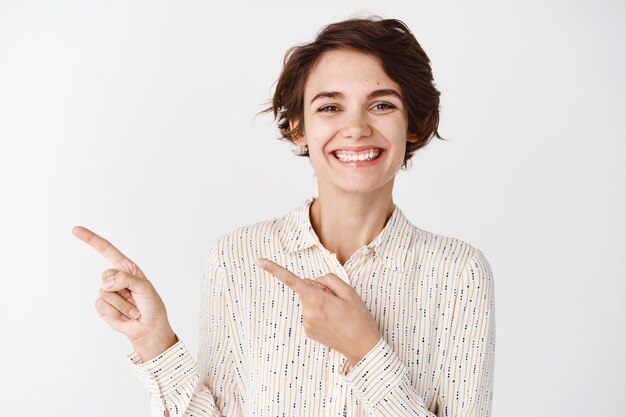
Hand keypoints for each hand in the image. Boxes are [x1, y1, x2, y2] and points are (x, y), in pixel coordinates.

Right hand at [73, 226, 176, 359]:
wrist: (148, 328)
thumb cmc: (151, 307)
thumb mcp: (144, 288)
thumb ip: (125, 279)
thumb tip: (105, 282)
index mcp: (127, 269)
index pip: (107, 250)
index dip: (91, 239)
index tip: (75, 230)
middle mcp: (116, 278)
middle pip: (106, 275)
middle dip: (121, 288)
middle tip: (135, 298)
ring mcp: (108, 292)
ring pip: (105, 292)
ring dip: (122, 304)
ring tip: (132, 309)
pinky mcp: (103, 306)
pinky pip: (102, 305)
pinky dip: (115, 312)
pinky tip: (124, 316)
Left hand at [255, 258, 380, 366]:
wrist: (362, 347)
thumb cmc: (358, 318)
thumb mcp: (349, 292)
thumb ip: (329, 279)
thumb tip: (314, 281)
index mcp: (317, 299)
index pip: (292, 281)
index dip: (274, 270)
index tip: (259, 261)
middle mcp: (307, 312)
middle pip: (307, 289)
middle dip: (319, 290)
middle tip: (338, 302)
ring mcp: (306, 324)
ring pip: (309, 302)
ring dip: (321, 303)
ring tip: (338, 314)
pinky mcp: (308, 332)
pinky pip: (311, 314)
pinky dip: (320, 314)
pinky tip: (333, 322)